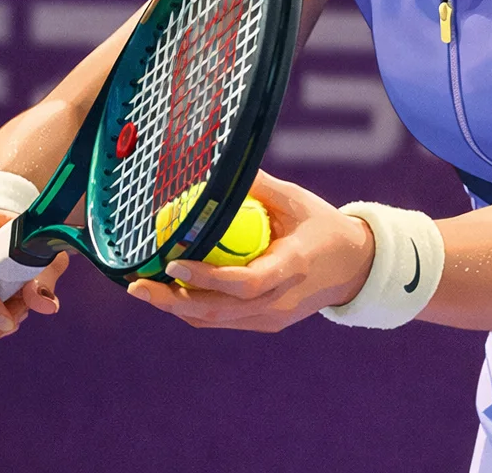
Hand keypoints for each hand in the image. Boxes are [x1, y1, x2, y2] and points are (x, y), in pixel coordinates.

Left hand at [124, 169, 374, 332]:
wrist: (355, 267)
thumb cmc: (323, 226)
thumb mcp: (297, 200)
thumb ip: (260, 187)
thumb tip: (219, 167)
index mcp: (293, 267)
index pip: (245, 282)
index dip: (206, 278)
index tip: (174, 263)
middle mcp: (281, 301)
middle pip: (219, 310)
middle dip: (172, 301)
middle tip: (136, 285)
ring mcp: (273, 318)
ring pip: (215, 320)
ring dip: (176, 307)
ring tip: (143, 288)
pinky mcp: (266, 324)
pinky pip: (223, 320)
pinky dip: (193, 308)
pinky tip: (170, 292)